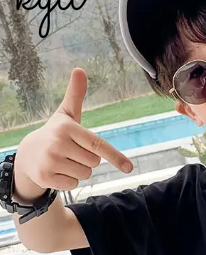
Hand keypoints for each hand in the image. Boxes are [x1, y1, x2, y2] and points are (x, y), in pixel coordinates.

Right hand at [15, 68, 132, 196]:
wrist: (28, 154)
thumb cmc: (55, 133)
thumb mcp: (66, 115)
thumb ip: (75, 95)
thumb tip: (80, 69)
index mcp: (67, 128)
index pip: (97, 145)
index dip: (115, 156)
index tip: (129, 168)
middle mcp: (57, 143)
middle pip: (94, 162)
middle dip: (88, 160)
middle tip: (71, 152)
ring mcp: (50, 161)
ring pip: (85, 174)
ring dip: (78, 171)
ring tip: (64, 161)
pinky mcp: (45, 177)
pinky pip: (73, 185)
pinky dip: (69, 181)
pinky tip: (57, 171)